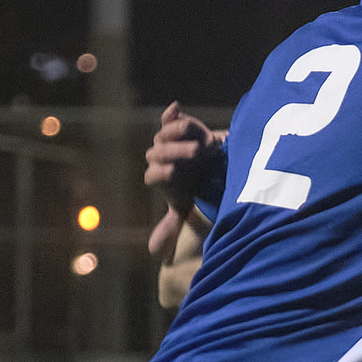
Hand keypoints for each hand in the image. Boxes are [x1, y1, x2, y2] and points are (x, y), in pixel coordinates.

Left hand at [143, 102, 224, 256]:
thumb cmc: (194, 186)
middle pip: (158, 153)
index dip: (160, 173)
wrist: (208, 164)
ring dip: (178, 135)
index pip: (152, 175)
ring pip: (163, 135)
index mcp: (158, 175)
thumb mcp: (184, 207)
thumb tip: (153, 253)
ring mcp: (165, 140)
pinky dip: (172, 113)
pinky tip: (176, 108)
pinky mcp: (176, 125)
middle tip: (195, 154)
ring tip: (196, 140)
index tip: (174, 173)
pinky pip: (170, 118)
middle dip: (175, 152)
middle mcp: (159, 156)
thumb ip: (170, 226)